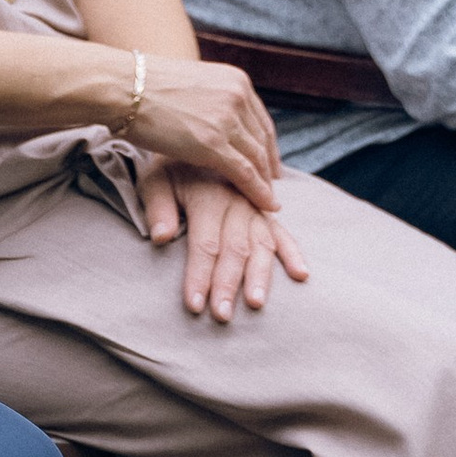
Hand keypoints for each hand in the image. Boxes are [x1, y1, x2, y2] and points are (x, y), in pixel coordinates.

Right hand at [115, 56, 279, 209]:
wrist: (122, 86)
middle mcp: (238, 97)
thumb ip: (206, 100)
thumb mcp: (188, 86)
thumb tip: (205, 116)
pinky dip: (259, 192)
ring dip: (266, 182)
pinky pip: (246, 173)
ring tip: (268, 200)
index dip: (267, 144)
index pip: (260, 119)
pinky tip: (266, 205)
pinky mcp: (213, 144)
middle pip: (263, 139)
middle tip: (270, 184)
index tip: (268, 162)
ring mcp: (227, 120)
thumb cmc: (140, 87)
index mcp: (234, 80)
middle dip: (268, 165)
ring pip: (257, 158)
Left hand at [140, 160, 308, 321]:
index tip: (195, 305)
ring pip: (261, 245)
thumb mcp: (154, 180)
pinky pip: (283, 233)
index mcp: (209, 196)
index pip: (205, 244)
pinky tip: (300, 274)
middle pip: (234, 250)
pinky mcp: (265, 211)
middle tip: (222, 316)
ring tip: (255, 304)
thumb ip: (158, 208)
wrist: (196, 140)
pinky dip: (293, 253)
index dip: (200, 276)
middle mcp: (236, 201)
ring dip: (260, 276)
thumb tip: (159, 237)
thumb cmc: (171, 169)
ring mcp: (254, 207)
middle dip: (227, 285)